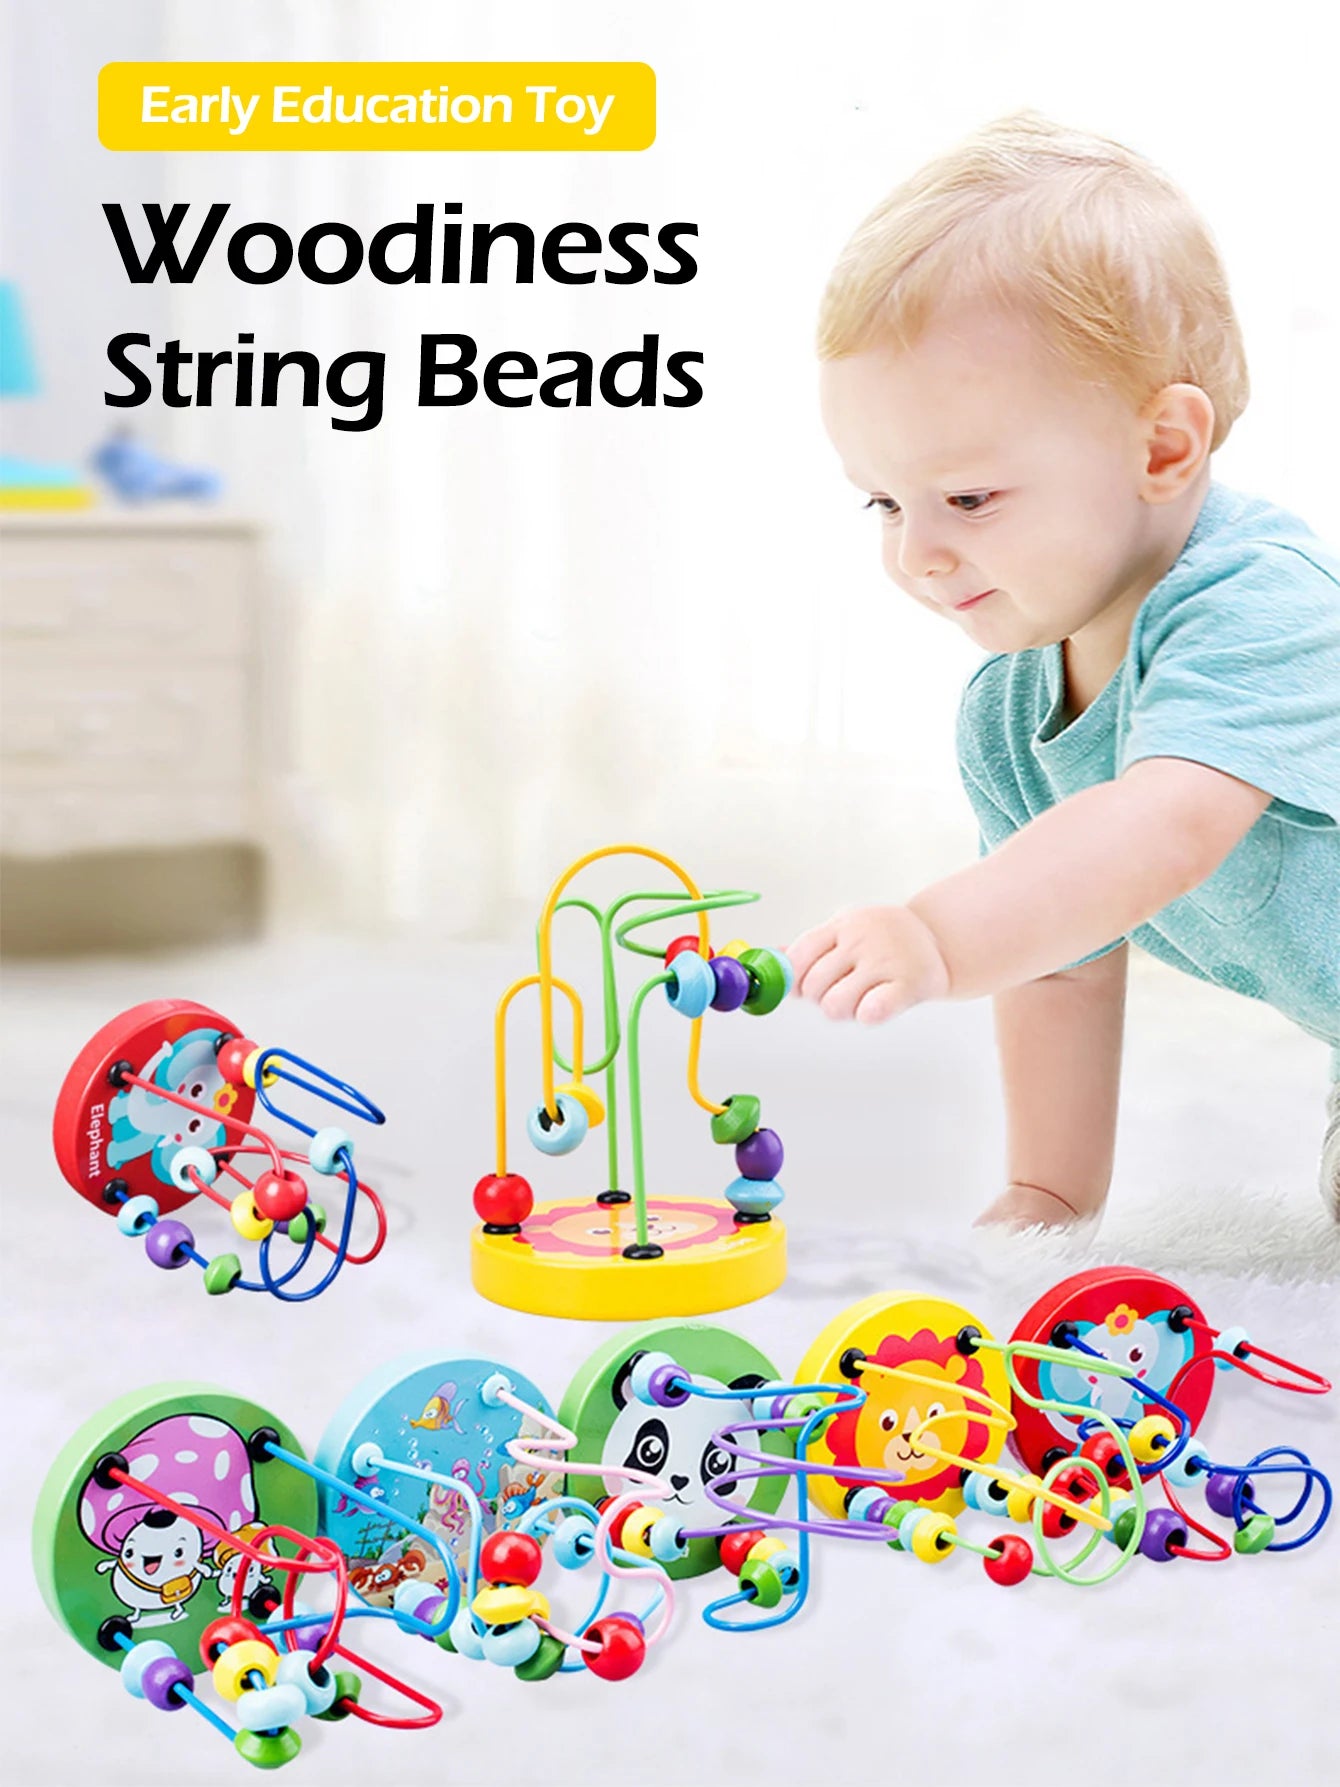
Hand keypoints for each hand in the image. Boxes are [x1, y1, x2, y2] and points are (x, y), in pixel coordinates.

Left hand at [787, 905, 949, 1022]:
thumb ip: (809, 947)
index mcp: (842, 925)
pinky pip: (872, 1011)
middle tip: (843, 990)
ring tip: (861, 999)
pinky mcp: (908, 984)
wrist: (940, 940)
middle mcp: (861, 940)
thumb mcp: (845, 930)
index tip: (804, 985)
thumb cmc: (884, 939)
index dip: (795, 978)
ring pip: (835, 1005)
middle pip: (812, 986)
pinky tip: (875, 1007)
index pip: (798, 956)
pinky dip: (867, 1015)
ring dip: (843, 1010)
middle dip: (820, 997)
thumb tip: (768, 956)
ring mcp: (884, 961)